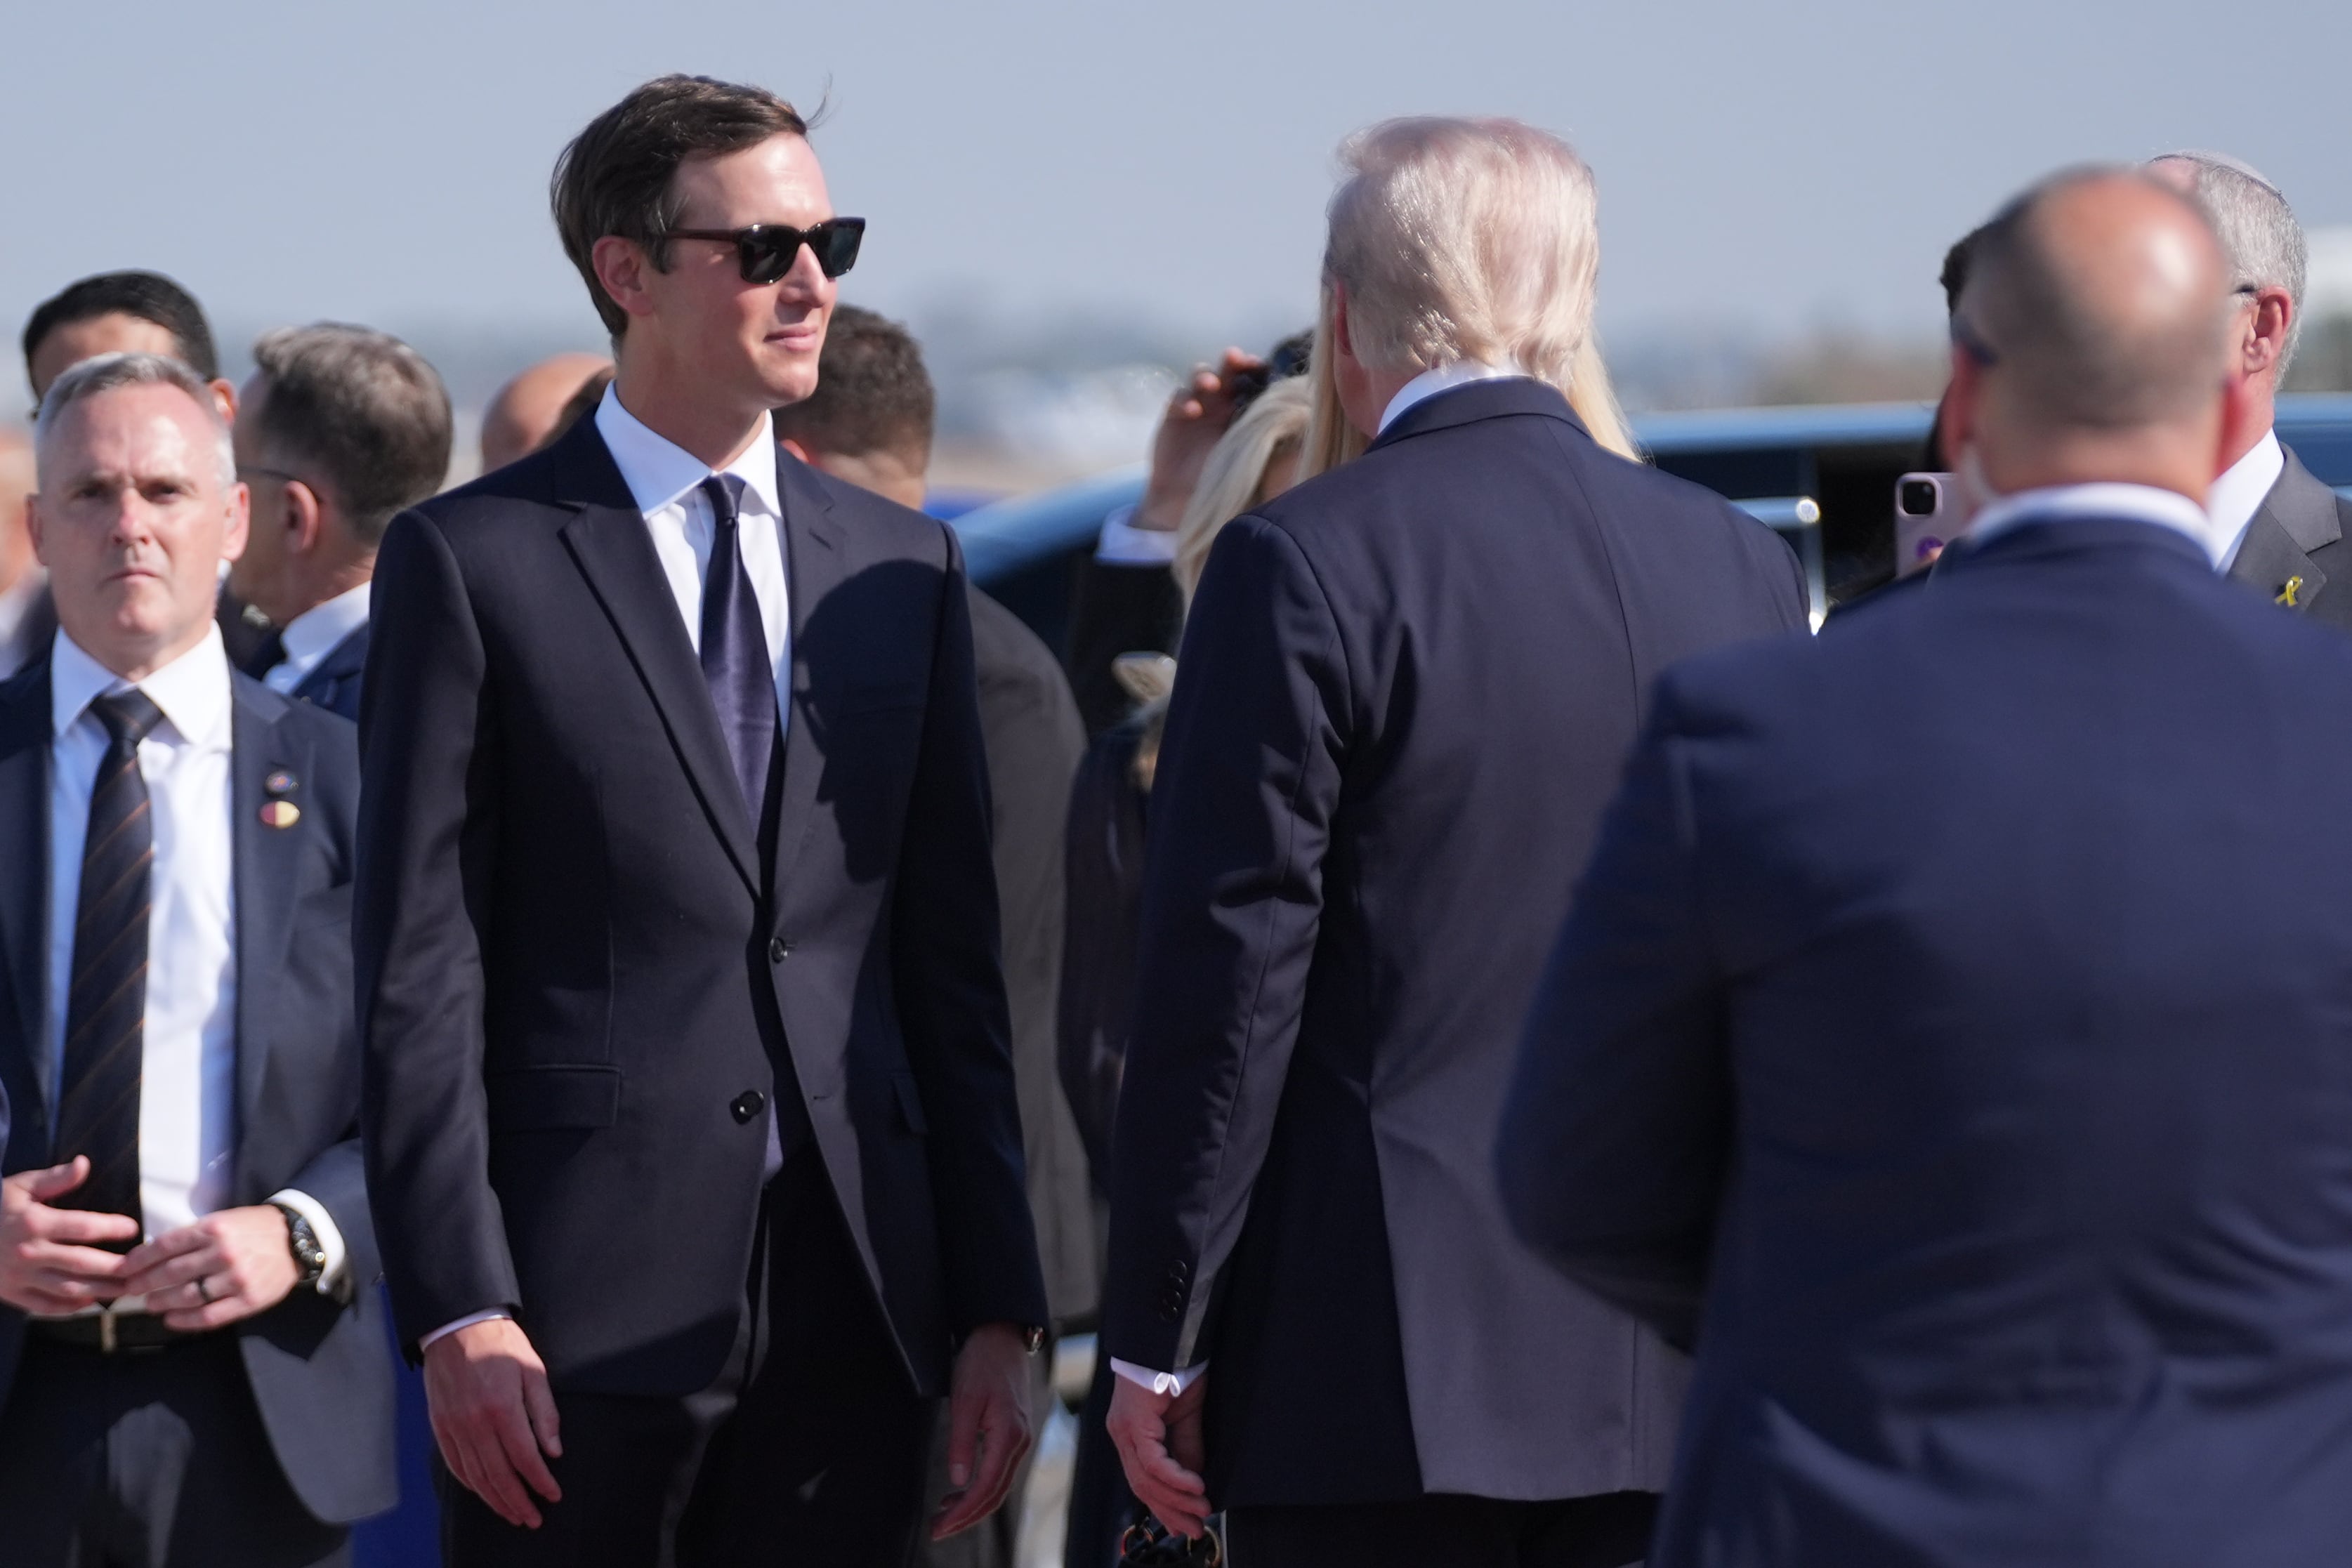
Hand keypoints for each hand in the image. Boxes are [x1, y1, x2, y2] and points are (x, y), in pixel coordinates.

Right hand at [0, 1158, 135, 1314]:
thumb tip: (85, 1164)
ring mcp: (19, 1277)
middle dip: (115, 1268)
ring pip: (67, 1288)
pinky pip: (44, 1306)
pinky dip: (68, 1308)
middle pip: (81, 1263)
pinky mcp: (11, 1294)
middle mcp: (28, 1252)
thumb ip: (54, 1178)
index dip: (111, 1228)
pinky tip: (89, 1302)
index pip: (82, 1226)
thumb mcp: (20, 1186)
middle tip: (141, 1268)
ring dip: (99, 1291)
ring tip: (125, 1289)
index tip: (133, 1229)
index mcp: (33, 1223)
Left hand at [121, 1206, 300, 1329]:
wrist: (297, 1239)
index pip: (165, 1246)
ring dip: (161, 1303)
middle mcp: (223, 1253)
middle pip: (170, 1273)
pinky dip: (185, 1321)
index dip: (139, 1260)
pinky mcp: (248, 1299)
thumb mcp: (223, 1220)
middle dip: (143, 1284)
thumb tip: (152, 1255)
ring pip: (186, 1296)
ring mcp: (236, 1278)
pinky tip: (171, 1320)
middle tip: (130, 1290)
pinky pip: (208, 1316)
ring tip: (151, 1305)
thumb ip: (192, 1237)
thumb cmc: (253, 1229)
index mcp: (214, 1228)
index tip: (123, 1269)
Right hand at [423, 1317, 563, 1528]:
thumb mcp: (533, 1370)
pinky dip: (470, 1482)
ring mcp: (454, 1426)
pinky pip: (455, 1463)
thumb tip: (553, 1451)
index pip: (525, 1458)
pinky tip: (483, 1492)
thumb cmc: (501, 1344)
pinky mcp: (440, 1425)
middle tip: (533, 1518)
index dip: (540, 1481)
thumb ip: (545, 1413)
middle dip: (517, 1501)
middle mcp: (475, 1422)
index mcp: (502, 1408)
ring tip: (512, 1513)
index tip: (553, 1495)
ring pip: (475, 1475)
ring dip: (494, 1499)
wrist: (458, 1325)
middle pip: (498, 1475)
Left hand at [931, 1322, 1037, 1539]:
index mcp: (1008, 1435)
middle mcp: (1019, 1442)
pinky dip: (980, 1488)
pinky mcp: (1014, 1435)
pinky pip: (999, 1471)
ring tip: (944, 1515)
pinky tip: (959, 1491)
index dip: (963, 1512)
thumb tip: (957, 1481)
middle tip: (938, 1530)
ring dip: (972, 1505)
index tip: (941, 1526)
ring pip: (999, 1486)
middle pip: (996, 1494)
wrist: (1002, 1338)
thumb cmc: (982, 1363)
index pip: (986, 1487)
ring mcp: (1020, 1439)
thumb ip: (961, 1442)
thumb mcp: (964, 1399)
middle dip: (967, 1517)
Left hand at [1107, 1368, 1209, 1537]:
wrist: (1169, 1336)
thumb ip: (1186, 1448)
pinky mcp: (1133, 1423)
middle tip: (1194, 1529)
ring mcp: (1123, 1429)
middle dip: (1170, 1511)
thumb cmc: (1177, 1368)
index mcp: (1132, 1432)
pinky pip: (1152, 1462)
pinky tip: (1196, 1486)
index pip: (1143, 1480)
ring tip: (1201, 1511)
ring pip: (1145, 1479)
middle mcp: (1122, 1434)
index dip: (1164, 1505)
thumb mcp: (1187, 1416)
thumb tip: (1194, 1481)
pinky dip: (1175, 1478)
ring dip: (1175, 1500)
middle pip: (1142, 1486)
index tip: (1184, 1524)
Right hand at [1138, 349, 1266, 530]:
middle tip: (1237, 359)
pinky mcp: (1174, 414)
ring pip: (1201, 376)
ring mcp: (1198, 405)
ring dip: (1206, 375)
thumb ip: (1270, 441)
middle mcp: (1223, 401)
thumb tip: (1299, 427)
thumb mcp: (1253, 460)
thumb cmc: (1226, 483)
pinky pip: (1178, 398)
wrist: (1187, 501)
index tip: (1264, 367)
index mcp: (1245, 408)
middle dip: (1233, 360)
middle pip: (1228, 370)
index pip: (1253, 379)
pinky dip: (1185, 400)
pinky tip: (1193, 411)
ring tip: (1211, 385)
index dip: (1257, 368)